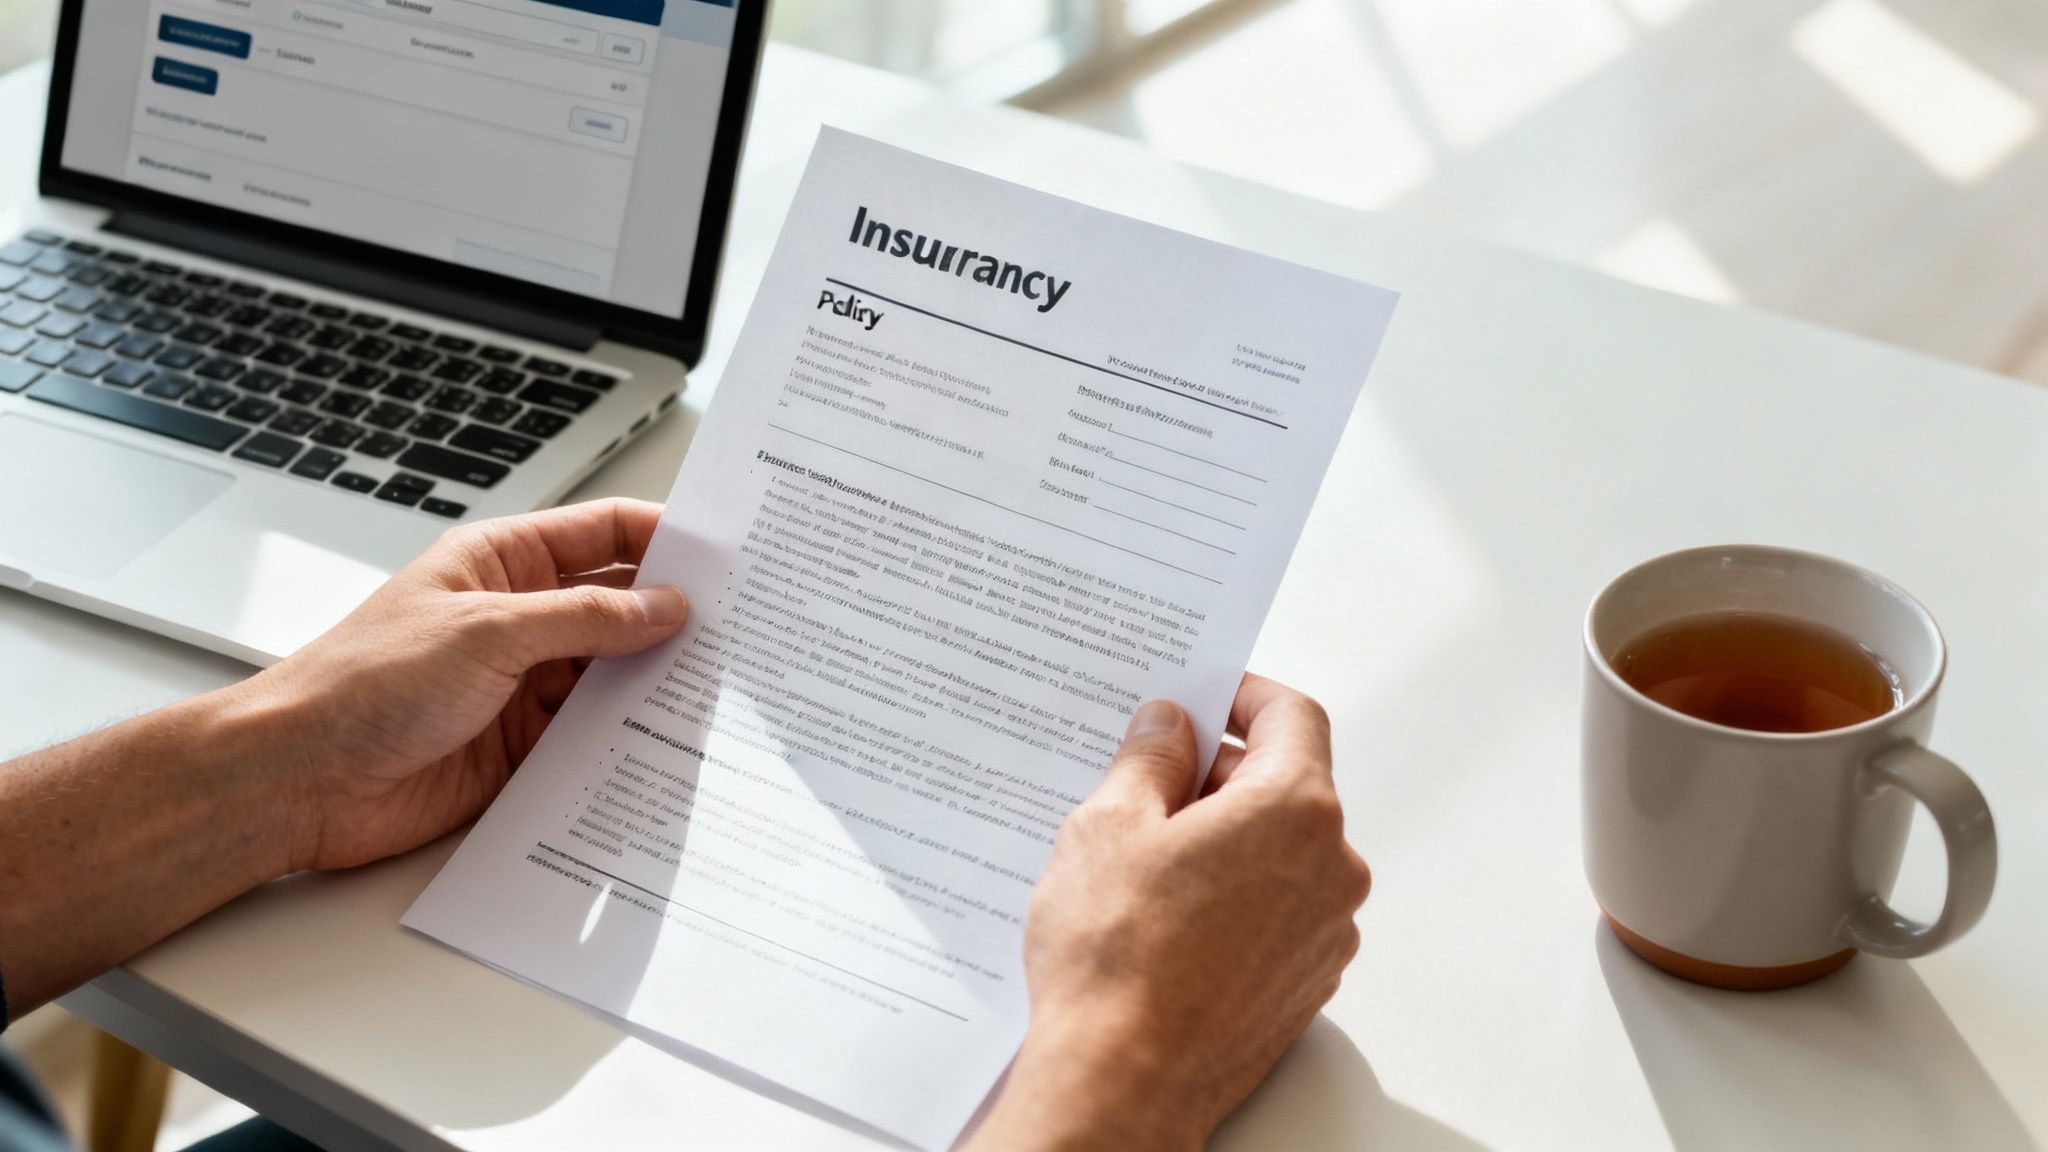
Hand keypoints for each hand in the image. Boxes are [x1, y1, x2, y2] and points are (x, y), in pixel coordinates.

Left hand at [251, 498, 688, 870]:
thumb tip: (665, 607)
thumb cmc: (362, 685)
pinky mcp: (525, 746)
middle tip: (744, 624)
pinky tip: (669, 739)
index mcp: (503, 562)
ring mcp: (524, 682)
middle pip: (620, 604)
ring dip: (658, 679)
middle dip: (676, 613)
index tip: (727, 553)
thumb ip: (585, 620)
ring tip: (722, 686)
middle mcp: (520, 617)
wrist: (300, 780)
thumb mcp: (487, 632)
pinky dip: (632, 736)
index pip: (603, 533)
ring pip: (615, 673)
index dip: (665, 537)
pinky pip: (595, 734)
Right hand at [969, 675, 1369, 1151]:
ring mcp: (1325, 931)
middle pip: (1289, 784)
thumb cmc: (1116, 959)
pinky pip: (1279, 908)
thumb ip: (1150, 759)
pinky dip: (1236, 893)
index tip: (1203, 698)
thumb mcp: (1108, 826)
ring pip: (1282, 851)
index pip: (1292, 716)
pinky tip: (1168, 913)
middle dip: (1221, 772)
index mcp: (1295, 810)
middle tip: (1146, 779)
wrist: (1124, 1080)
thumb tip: (1169, 726)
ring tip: (1145, 857)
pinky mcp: (1306, 981)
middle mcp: (1331, 868)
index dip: (1243, 696)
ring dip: (1227, 837)